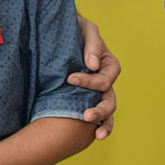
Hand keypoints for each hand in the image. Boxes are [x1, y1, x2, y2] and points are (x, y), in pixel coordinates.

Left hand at [67, 15, 120, 139]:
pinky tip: (94, 136)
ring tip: (96, 133)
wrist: (54, 34)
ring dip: (103, 122)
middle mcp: (104, 80)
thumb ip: (92, 43)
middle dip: (100, 109)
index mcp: (107, 63)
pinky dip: (100, 127)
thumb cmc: (72, 28)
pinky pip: (97, 117)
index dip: (91, 81)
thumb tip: (92, 65)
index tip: (70, 79)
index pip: (107, 76)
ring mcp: (95, 92)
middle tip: (85, 115)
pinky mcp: (83, 100)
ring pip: (108, 111)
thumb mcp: (84, 28)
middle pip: (110, 98)